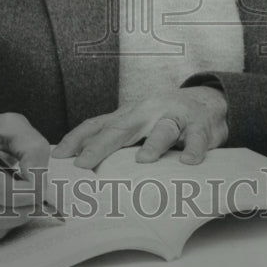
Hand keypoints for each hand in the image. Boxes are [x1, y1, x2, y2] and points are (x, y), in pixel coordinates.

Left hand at [53, 87, 227, 169]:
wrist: (209, 100)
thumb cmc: (166, 117)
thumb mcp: (138, 124)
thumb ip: (116, 140)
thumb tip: (81, 166)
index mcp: (129, 114)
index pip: (97, 125)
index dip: (76, 140)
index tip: (57, 158)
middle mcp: (148, 112)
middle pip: (121, 128)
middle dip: (100, 146)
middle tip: (83, 164)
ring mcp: (175, 116)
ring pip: (163, 129)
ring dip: (153, 144)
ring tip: (143, 160)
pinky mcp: (201, 125)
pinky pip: (197, 137)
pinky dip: (193, 149)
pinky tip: (188, 162)